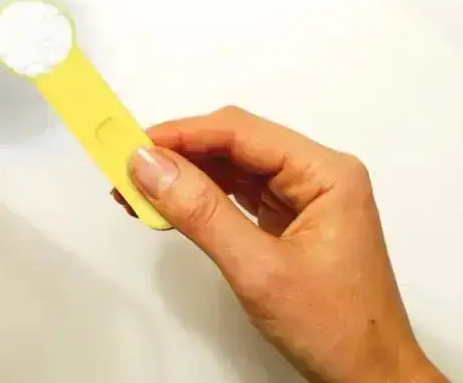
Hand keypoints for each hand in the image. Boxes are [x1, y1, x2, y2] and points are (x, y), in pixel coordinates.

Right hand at [122, 107, 446, 382]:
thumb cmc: (335, 330)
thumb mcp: (259, 270)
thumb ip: (201, 212)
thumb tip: (147, 164)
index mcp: (325, 172)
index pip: (241, 132)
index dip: (183, 134)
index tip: (133, 144)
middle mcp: (316, 173)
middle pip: (234, 144)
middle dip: (179, 154)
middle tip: (126, 167)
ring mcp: (304, 195)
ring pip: (232, 166)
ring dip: (184, 175)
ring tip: (136, 187)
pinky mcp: (290, 218)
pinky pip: (237, 193)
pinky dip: (200, 197)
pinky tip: (167, 204)